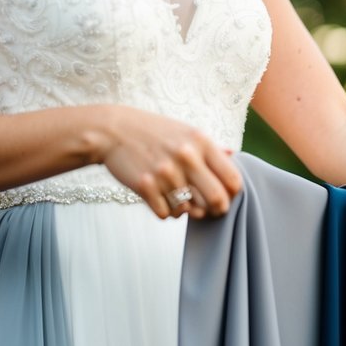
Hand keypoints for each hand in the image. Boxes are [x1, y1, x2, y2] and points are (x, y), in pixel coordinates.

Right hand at [93, 105, 243, 219]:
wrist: (111, 131)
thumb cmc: (153, 133)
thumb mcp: (185, 132)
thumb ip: (211, 147)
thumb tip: (234, 155)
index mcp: (201, 143)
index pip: (232, 179)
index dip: (233, 194)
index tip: (226, 196)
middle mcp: (186, 157)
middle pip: (217, 200)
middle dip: (217, 210)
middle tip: (211, 210)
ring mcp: (165, 173)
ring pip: (189, 210)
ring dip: (185, 210)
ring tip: (176, 197)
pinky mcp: (145, 186)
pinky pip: (166, 214)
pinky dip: (165, 211)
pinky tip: (159, 197)